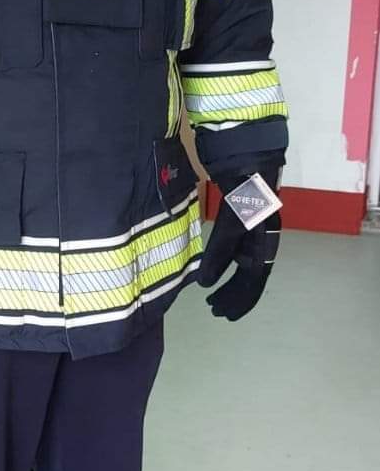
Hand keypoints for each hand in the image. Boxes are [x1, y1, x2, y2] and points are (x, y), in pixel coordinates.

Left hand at [198, 164, 281, 321]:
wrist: (248, 155)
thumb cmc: (245, 190)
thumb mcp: (232, 223)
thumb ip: (219, 252)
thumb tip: (205, 283)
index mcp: (265, 244)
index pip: (254, 281)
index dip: (241, 300)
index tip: (224, 315)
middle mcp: (260, 240)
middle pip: (248, 277)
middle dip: (232, 294)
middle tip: (213, 309)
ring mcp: (250, 230)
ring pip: (240, 264)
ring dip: (227, 281)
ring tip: (210, 295)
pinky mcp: (238, 218)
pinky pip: (232, 249)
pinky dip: (221, 261)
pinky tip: (210, 267)